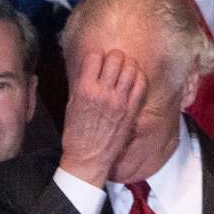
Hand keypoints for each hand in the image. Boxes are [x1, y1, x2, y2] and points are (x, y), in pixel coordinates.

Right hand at [59, 50, 147, 187]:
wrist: (90, 157)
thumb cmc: (77, 132)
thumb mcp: (72, 104)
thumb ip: (83, 84)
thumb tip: (91, 68)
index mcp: (84, 89)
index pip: (95, 57)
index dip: (97, 56)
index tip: (98, 61)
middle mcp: (103, 92)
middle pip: (115, 58)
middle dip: (114, 57)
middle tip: (113, 62)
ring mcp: (120, 100)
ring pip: (130, 68)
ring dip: (128, 64)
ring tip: (125, 69)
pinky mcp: (132, 109)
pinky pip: (141, 84)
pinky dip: (139, 77)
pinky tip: (135, 79)